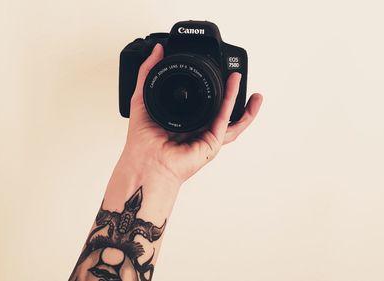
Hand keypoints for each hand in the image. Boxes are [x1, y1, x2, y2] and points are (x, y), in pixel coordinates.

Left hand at [121, 43, 262, 184]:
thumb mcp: (142, 97)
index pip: (200, 102)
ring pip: (230, 117)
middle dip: (230, 94)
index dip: (208, 88)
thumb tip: (157, 50)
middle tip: (233, 74)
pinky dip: (232, 102)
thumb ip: (148, 72)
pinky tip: (234, 86)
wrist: (145, 164)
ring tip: (241, 78)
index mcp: (183, 121)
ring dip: (240, 99)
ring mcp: (206, 137)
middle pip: (220, 110)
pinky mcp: (212, 143)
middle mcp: (197, 130)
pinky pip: (225, 119)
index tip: (211, 70)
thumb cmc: (142, 142)